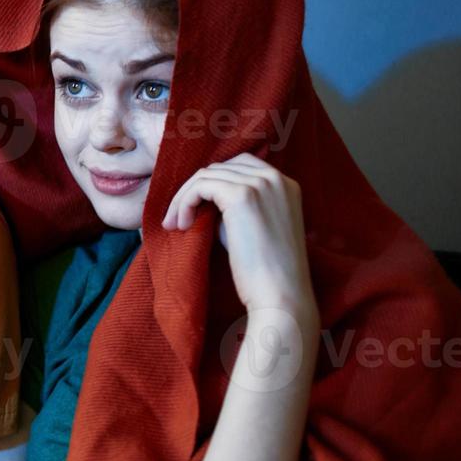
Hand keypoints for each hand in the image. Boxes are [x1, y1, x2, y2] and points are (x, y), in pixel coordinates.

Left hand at [162, 153, 315, 316]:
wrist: (281, 294)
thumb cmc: (265, 270)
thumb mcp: (255, 226)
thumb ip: (236, 206)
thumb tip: (203, 198)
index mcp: (285, 184)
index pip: (239, 166)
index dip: (211, 184)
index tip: (195, 208)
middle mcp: (275, 178)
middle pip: (220, 168)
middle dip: (194, 190)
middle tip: (177, 218)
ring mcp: (260, 184)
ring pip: (206, 176)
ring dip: (184, 199)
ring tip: (176, 225)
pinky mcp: (242, 196)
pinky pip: (201, 186)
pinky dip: (184, 203)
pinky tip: (182, 225)